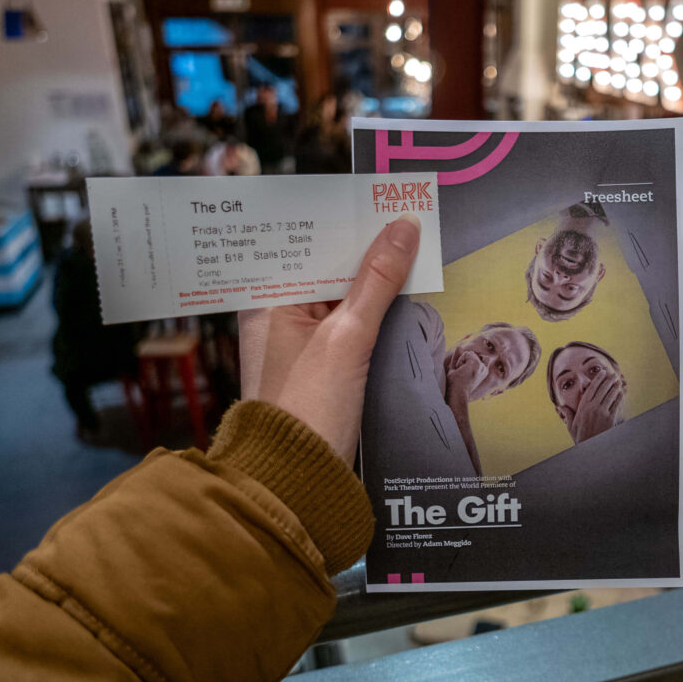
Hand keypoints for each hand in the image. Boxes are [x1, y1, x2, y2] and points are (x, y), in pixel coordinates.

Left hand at [239, 215, 420, 463]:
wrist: (298, 482)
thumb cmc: (307, 410)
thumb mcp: (347, 336)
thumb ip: (377, 280)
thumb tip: (403, 227)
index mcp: (268, 300)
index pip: (306, 243)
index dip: (344, 220)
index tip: (382, 199)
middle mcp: (279, 315)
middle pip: (328, 266)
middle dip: (366, 248)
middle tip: (408, 219)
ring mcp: (301, 342)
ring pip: (344, 295)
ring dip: (376, 280)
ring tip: (415, 249)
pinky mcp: (323, 366)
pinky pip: (352, 324)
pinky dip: (377, 312)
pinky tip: (406, 299)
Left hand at [446, 350, 487, 402]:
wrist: (456, 394)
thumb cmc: (455, 386)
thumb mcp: (456, 369)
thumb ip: (458, 358)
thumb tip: (459, 347)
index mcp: (482, 372)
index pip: (478, 357)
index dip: (468, 358)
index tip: (463, 366)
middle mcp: (484, 369)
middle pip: (471, 354)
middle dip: (463, 360)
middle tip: (460, 374)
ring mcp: (482, 366)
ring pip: (470, 353)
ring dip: (461, 361)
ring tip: (460, 373)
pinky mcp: (477, 364)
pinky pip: (467, 353)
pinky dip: (460, 361)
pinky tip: (460, 371)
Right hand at [567, 372, 624, 443]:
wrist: (590, 447)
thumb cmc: (580, 436)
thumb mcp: (571, 425)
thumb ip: (567, 414)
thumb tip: (560, 406)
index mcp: (583, 406)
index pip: (591, 388)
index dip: (598, 379)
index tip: (602, 372)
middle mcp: (593, 407)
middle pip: (602, 389)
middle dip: (608, 380)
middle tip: (613, 373)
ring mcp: (602, 412)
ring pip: (610, 395)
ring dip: (615, 386)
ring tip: (618, 380)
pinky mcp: (610, 419)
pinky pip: (616, 405)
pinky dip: (619, 397)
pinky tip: (621, 392)